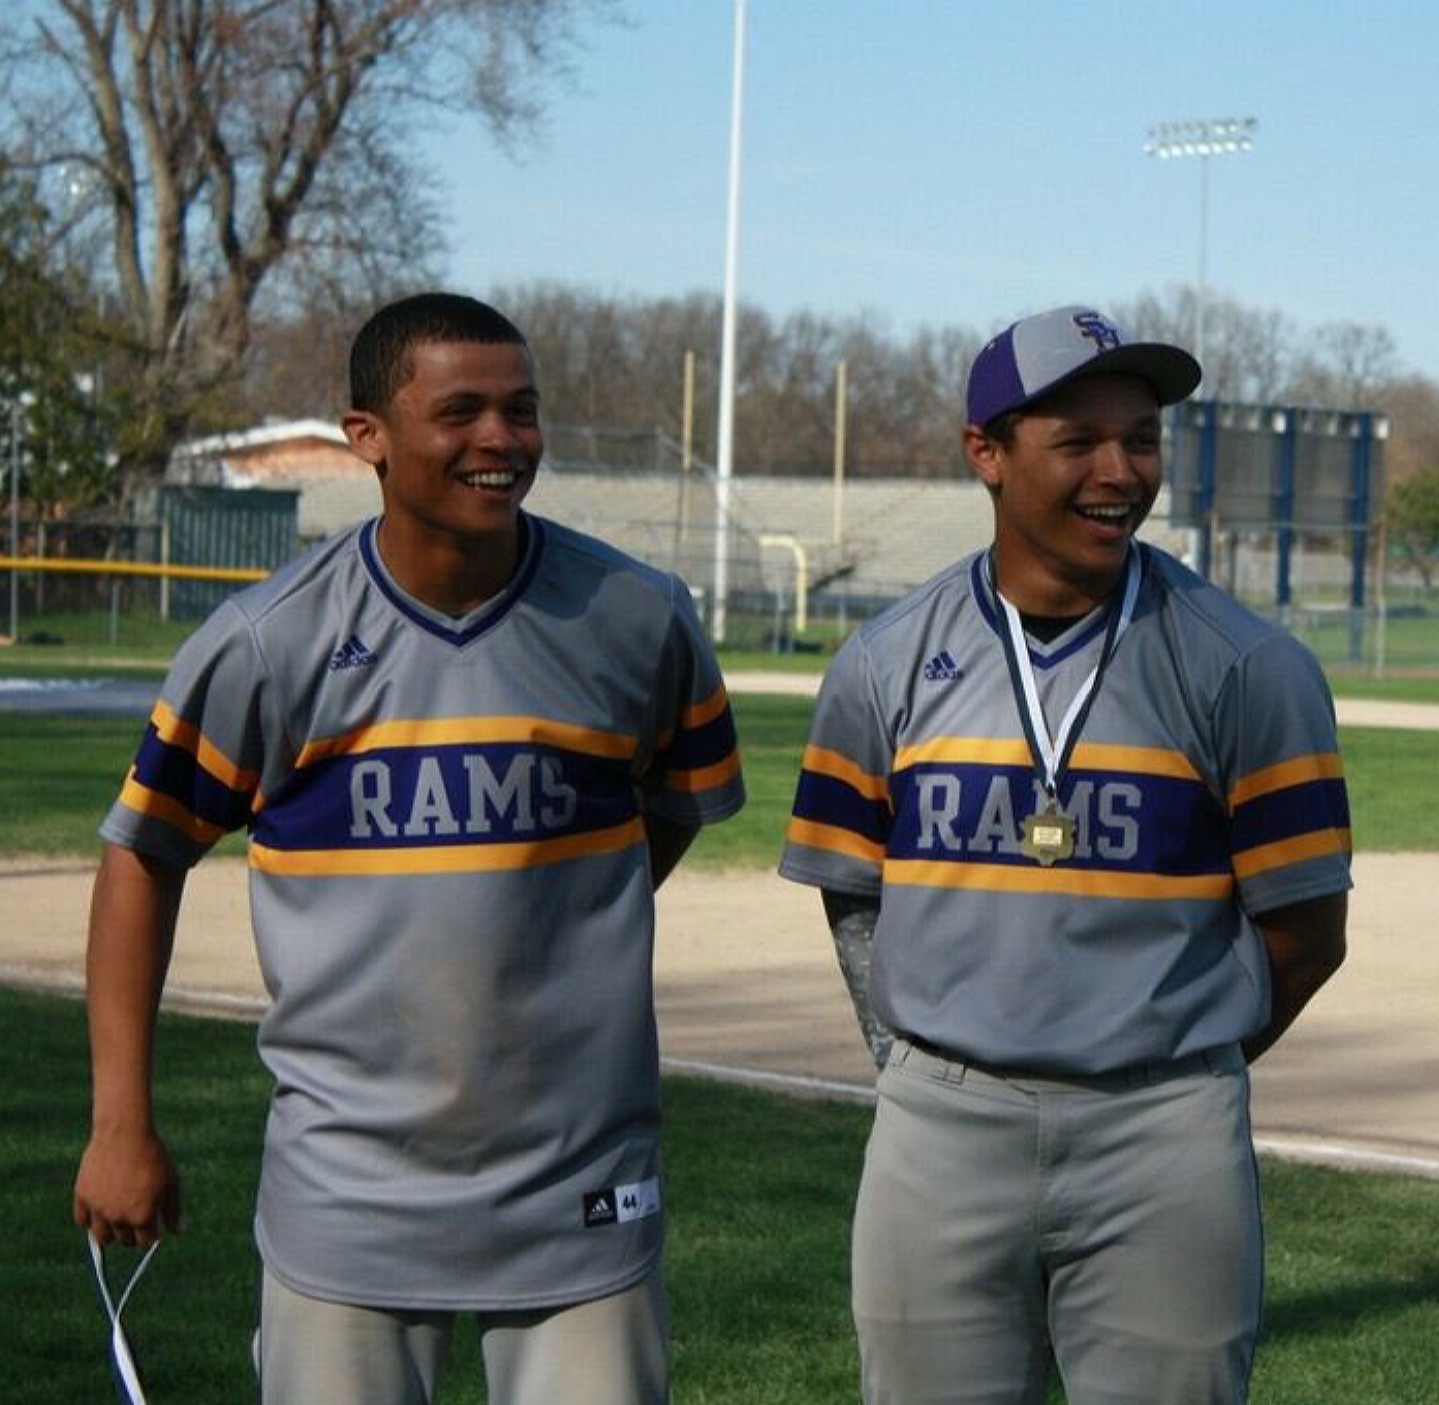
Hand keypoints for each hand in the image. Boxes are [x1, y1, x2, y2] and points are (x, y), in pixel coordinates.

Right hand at [73, 1127, 182, 1248]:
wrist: (125, 1133)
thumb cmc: (153, 1156)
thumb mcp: (171, 1182)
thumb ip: (173, 1210)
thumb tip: (178, 1232)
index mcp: (143, 1215)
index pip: (145, 1242)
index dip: (150, 1237)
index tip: (151, 1230)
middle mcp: (119, 1217)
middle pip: (124, 1240)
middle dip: (132, 1235)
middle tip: (135, 1223)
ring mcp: (98, 1208)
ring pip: (101, 1236)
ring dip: (111, 1233)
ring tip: (118, 1221)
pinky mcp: (82, 1196)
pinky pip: (82, 1220)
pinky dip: (90, 1220)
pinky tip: (100, 1212)